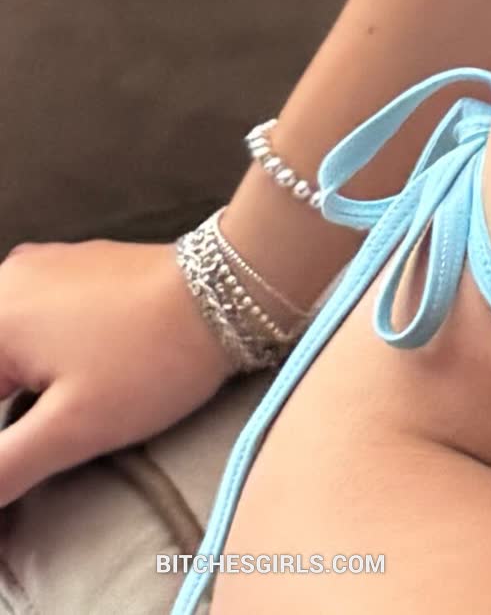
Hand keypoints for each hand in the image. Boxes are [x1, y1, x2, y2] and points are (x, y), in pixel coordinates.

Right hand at [0, 236, 231, 506]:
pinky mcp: (75, 265)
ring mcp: (42, 264)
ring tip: (51, 415)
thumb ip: (2, 466)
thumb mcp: (70, 429)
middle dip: (9, 405)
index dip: (4, 435)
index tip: (30, 443)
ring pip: (7, 335)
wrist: (227, 291)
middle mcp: (8, 278)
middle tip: (47, 430)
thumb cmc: (148, 361)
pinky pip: (29, 312)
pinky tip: (60, 377)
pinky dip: (30, 350)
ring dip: (13, 378)